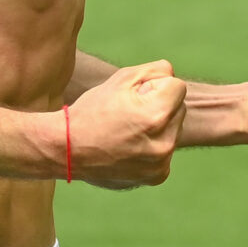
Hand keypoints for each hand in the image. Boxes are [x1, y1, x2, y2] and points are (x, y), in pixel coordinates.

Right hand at [67, 60, 186, 187]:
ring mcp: (161, 162)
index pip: (177, 87)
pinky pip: (166, 152)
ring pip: (174, 131)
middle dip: (161, 105)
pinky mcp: (157, 176)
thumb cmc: (93, 110)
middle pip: (179, 109)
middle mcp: (163, 142)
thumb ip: (154, 71)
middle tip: (130, 113)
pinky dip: (153, 147)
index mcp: (156, 115)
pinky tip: (130, 147)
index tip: (135, 96)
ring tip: (129, 131)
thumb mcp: (121, 79)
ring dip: (159, 127)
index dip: (155, 86)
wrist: (68, 149)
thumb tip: (172, 76)